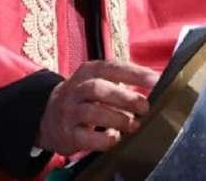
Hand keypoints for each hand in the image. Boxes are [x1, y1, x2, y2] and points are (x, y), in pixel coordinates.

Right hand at [36, 60, 158, 154]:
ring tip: (133, 125)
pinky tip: (115, 138)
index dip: (134, 73)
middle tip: (145, 107)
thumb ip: (121, 81)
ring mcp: (70, 111)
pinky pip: (85, 137)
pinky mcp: (68, 133)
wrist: (48, 116)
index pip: (111, 67)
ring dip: (117, 118)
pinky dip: (104, 139)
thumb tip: (157, 84)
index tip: (156, 80)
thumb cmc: (84, 98)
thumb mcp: (97, 81)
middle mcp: (76, 89)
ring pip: (92, 111)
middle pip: (98, 88)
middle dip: (124, 97)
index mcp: (88, 71)